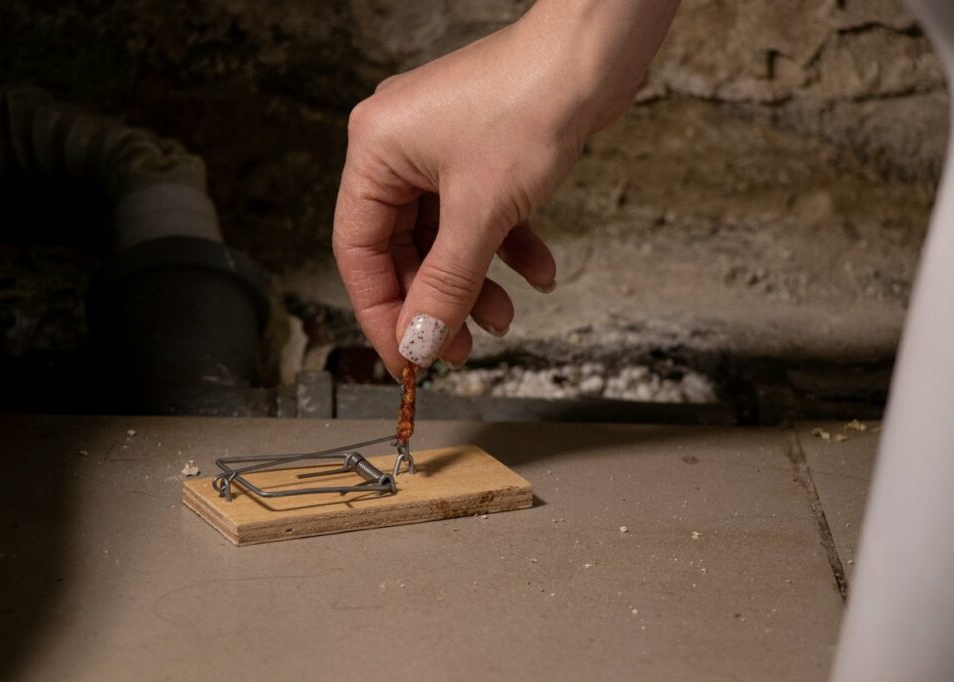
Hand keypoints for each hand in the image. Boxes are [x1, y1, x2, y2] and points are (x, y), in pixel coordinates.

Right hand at [333, 0, 678, 376]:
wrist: (595, 51)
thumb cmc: (530, 101)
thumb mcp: (481, 212)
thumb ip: (445, 285)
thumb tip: (417, 341)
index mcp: (374, 153)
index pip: (358, 252)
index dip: (381, 313)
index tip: (407, 358)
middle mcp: (397, 149)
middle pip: (401, 250)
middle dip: (436, 301)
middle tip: (458, 348)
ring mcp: (439, 150)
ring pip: (444, 238)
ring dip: (474, 281)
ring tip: (504, 316)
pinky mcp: (478, 152)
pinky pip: (477, 214)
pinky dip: (505, 247)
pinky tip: (539, 271)